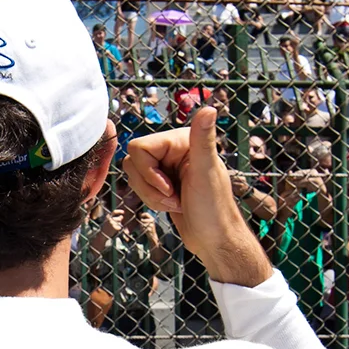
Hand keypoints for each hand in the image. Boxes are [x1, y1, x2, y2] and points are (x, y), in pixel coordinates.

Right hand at [121, 106, 274, 286]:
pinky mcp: (162, 183)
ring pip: (134, 175)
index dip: (149, 172)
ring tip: (174, 202)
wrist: (214, 240)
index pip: (140, 147)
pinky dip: (151, 200)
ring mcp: (166, 167)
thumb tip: (209, 109)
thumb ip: (203, 139)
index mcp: (182, 141)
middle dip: (150, 186)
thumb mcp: (206, 172)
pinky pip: (140, 186)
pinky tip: (171, 205)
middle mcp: (173, 150)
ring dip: (150, 195)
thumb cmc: (214, 209)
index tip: (170, 186)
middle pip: (134, 161)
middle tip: (174, 196)